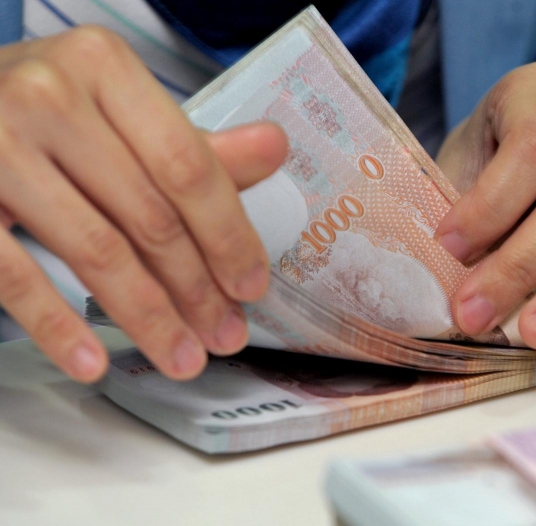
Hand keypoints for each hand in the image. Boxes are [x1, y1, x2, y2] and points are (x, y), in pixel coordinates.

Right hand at [0, 27, 286, 382]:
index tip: (250, 286)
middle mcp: (50, 97)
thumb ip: (192, 142)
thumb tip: (273, 148)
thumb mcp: (116, 107)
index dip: (228, 234)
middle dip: (196, 288)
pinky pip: (15, 276)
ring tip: (182, 358)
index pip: (188, 165)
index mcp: (104, 67)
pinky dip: (57, 326)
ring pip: (95, 250)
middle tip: (224, 335)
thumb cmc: (43, 108)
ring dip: (147, 317)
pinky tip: (93, 363)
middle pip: (149, 214)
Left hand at [434, 62, 535, 370]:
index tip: (449, 245)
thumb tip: (438, 275)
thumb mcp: (464, 156)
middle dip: (521, 265)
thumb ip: (464, 205)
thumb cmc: (483, 152)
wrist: (526, 138)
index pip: (534, 148)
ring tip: (531, 336)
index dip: (492, 203)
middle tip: (474, 312)